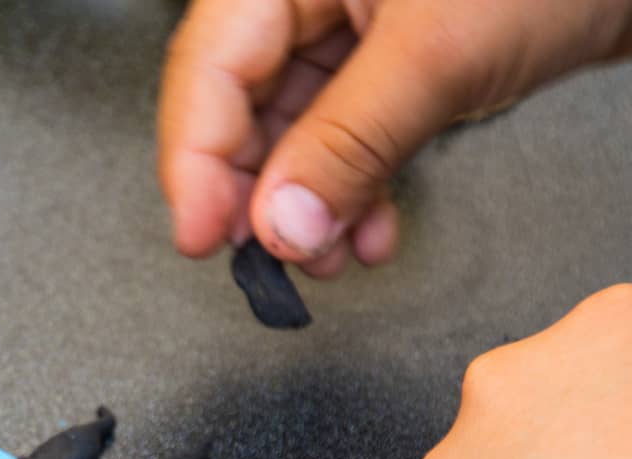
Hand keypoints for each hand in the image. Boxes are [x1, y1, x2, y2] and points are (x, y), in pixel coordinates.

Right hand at [158, 0, 631, 274]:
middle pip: (241, 103)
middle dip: (258, 194)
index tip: (205, 238)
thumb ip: (349, 144)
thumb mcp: (436, 56)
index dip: (195, 162)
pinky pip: (347, 134)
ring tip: (333, 257)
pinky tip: (373, 231)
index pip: (208, 69)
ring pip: (294, 128)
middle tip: (273, 261)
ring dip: (310, 205)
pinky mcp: (397, 60)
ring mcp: (354, 24)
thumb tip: (282, 222)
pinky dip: (354, 190)